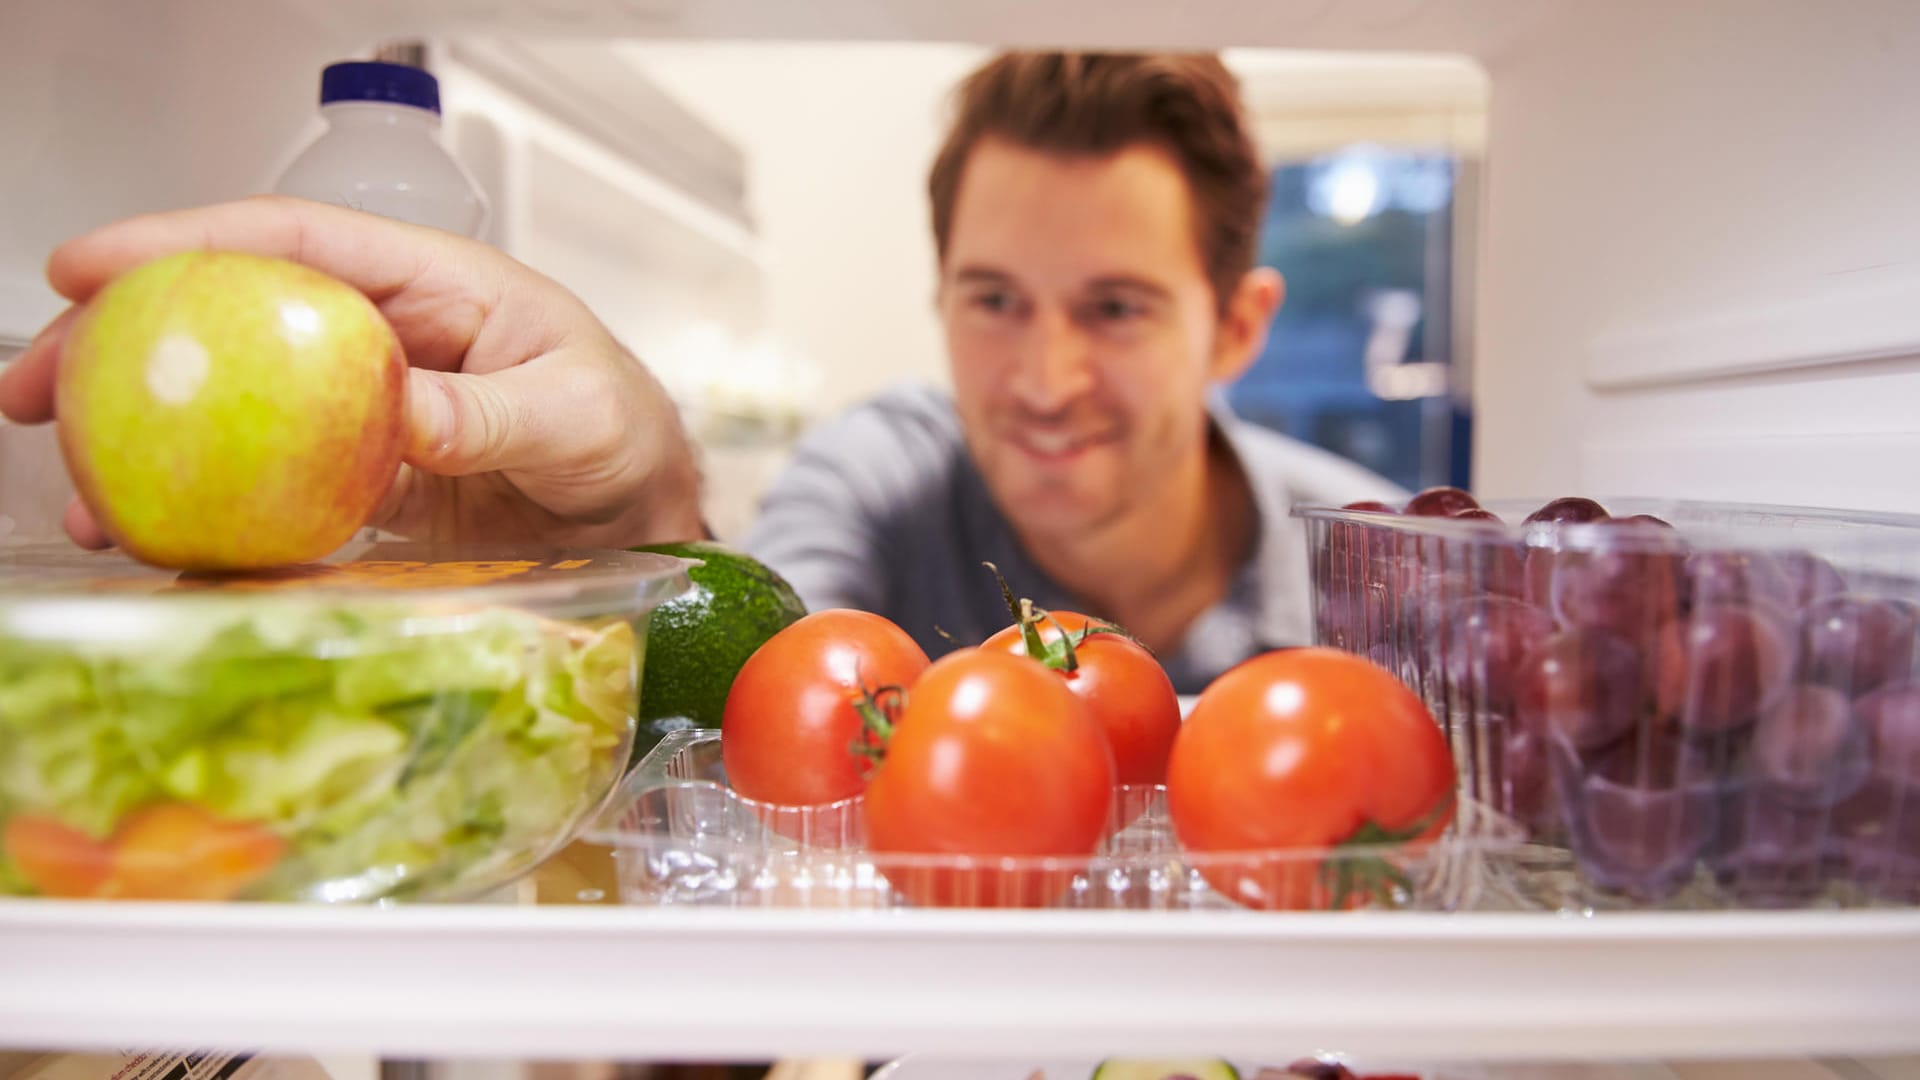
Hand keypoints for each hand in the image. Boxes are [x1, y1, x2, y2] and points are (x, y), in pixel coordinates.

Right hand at [0, 196, 704, 550]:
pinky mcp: (356, 482)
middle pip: (229, 317)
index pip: (292, 243)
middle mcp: (379, 339)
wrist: (640, 510)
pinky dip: (205, 510)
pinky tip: (154, 538)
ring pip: (228, 404)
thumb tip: (402, 412)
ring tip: (76, 486)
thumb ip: (493, 412)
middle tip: (30, 385)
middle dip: (121, 340)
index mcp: (428, 287)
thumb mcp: (577, 411)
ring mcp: (359, 412)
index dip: (185, 241)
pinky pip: (264, 484)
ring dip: (143, 438)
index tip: (91, 266)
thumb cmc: (623, 431)